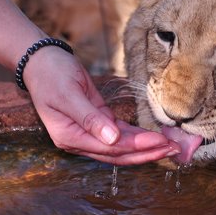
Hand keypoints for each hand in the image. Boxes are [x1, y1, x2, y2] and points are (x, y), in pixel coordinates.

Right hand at [22, 47, 180, 164]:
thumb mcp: (69, 94)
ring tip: (169, 146)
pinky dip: (136, 135)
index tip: (160, 142)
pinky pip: (119, 133)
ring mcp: (88, 132)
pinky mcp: (97, 121)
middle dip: (146, 152)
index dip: (136, 147)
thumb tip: (112, 139)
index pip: (110, 149)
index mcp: (69, 137)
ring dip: (144, 147)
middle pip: (118, 153)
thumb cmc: (52, 74)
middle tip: (173, 150)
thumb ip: (90, 118)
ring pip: (120, 146)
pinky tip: (153, 137)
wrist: (42, 61)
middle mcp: (79, 140)